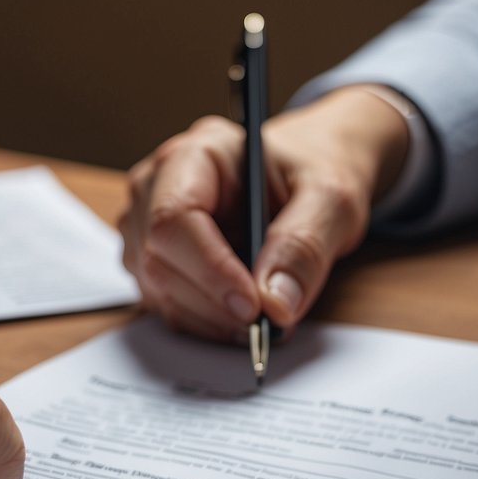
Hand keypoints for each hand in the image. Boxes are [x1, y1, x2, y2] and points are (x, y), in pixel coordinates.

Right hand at [118, 86, 409, 339]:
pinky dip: (209, 324)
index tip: (253, 306)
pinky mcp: (153, 266)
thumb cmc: (310, 179)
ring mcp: (145, 229)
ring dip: (214, 320)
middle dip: (216, 304)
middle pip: (159, 261)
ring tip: (264, 317)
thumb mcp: (331, 199)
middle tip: (269, 322)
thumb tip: (275, 303)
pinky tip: (244, 316)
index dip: (210, 268)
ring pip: (159, 293)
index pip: (174, 217)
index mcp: (195, 154)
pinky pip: (168, 308)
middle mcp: (156, 189)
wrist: (301, 184)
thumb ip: (305, 245)